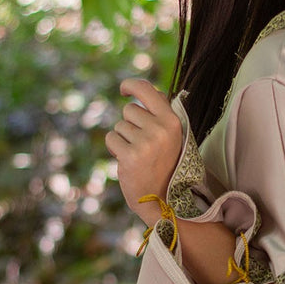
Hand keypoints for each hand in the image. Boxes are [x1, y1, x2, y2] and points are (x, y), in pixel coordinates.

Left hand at [105, 79, 182, 221]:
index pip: (147, 90)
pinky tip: (128, 161)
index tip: (124, 89)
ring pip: (120, 126)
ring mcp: (145, 143)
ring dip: (124, 138)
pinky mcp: (130, 155)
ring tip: (138, 155)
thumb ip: (161, 113)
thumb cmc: (166, 164)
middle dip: (131, 124)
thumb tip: (145, 89)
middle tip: (143, 144)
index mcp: (173, 121)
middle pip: (130, 110)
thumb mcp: (173, 136)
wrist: (163, 198)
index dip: (131, 85)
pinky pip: (111, 138)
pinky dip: (115, 148)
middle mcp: (160, 129)